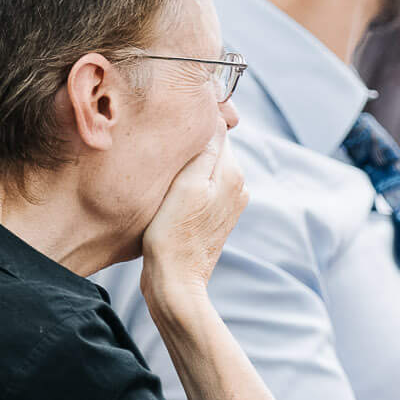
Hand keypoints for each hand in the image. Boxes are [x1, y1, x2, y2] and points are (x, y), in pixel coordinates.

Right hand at [141, 128, 246, 312]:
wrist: (175, 282)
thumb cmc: (172, 234)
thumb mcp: (185, 184)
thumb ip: (204, 149)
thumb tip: (217, 117)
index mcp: (232, 172)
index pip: (216, 128)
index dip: (192, 124)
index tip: (169, 130)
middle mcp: (238, 185)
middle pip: (212, 147)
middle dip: (189, 146)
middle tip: (161, 152)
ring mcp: (229, 203)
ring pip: (205, 167)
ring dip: (186, 166)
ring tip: (163, 176)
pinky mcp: (215, 216)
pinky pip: (201, 187)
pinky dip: (186, 185)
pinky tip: (170, 195)